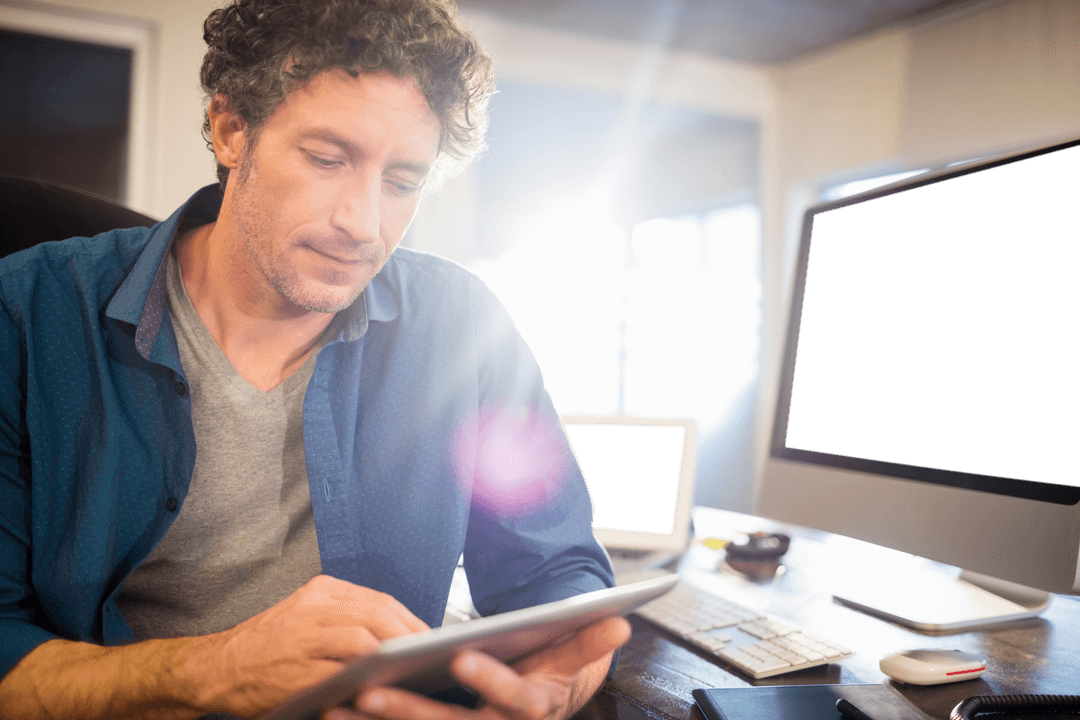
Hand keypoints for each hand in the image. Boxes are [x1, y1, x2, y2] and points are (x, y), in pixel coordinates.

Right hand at [190, 574, 429, 716]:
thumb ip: (345, 619)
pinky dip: (364, 678)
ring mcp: (304, 637)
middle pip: (378, 614)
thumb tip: (397, 633)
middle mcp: (313, 606)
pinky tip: (378, 685)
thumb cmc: (268, 646)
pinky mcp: (296, 670)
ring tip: (410, 669)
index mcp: (320, 591)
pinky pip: (340, 672)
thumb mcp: (306, 616)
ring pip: (364, 638)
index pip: (379, 599)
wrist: (215, 668)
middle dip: (410, 635)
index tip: (428, 635)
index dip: (410, 619)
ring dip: (393, 655)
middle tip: (428, 654)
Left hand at [327, 615, 631, 719]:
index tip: (462, 659)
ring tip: (339, 703)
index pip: (513, 698)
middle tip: (372, 689)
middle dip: (409, 710)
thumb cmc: (549, 675)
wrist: (538, 707)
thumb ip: (590, 642)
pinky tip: (332, 709)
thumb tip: (622, 619)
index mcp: (531, 710)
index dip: (490, 681)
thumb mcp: (572, 661)